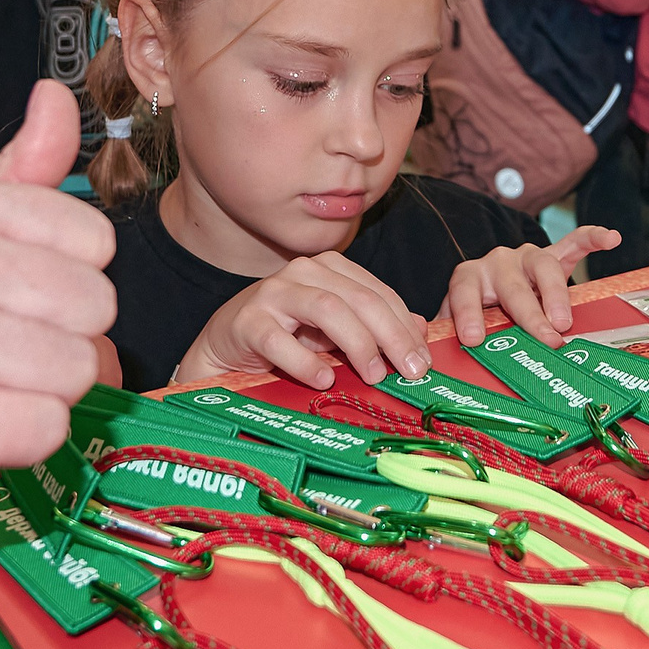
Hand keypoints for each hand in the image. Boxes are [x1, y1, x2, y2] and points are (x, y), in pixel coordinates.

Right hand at [0, 79, 116, 587]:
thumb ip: (11, 173)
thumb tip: (56, 98)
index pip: (94, 239)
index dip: (65, 283)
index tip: (8, 303)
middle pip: (95, 307)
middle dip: (59, 344)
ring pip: (78, 370)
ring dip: (38, 397)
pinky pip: (45, 429)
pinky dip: (18, 443)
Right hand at [175, 253, 431, 388]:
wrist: (224, 350)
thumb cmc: (284, 339)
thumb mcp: (334, 334)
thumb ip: (373, 327)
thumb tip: (419, 329)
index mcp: (329, 269)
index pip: (378, 293)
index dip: (405, 326)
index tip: (423, 361)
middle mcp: (303, 272)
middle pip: (359, 298)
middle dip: (391, 335)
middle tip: (410, 371)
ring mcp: (273, 293)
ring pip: (327, 309)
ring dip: (357, 343)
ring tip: (373, 375)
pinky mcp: (247, 320)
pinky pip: (280, 338)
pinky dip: (305, 361)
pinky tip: (322, 379)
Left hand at [438, 225, 621, 345]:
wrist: (490, 290)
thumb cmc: (475, 316)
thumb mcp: (456, 326)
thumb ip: (448, 336)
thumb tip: (435, 359)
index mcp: (469, 277)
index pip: (465, 290)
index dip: (468, 312)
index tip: (474, 338)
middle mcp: (498, 262)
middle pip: (513, 284)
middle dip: (529, 314)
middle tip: (545, 339)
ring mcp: (528, 257)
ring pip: (544, 266)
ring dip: (555, 294)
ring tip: (564, 320)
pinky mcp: (554, 256)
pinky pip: (574, 243)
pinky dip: (592, 238)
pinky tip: (611, 237)